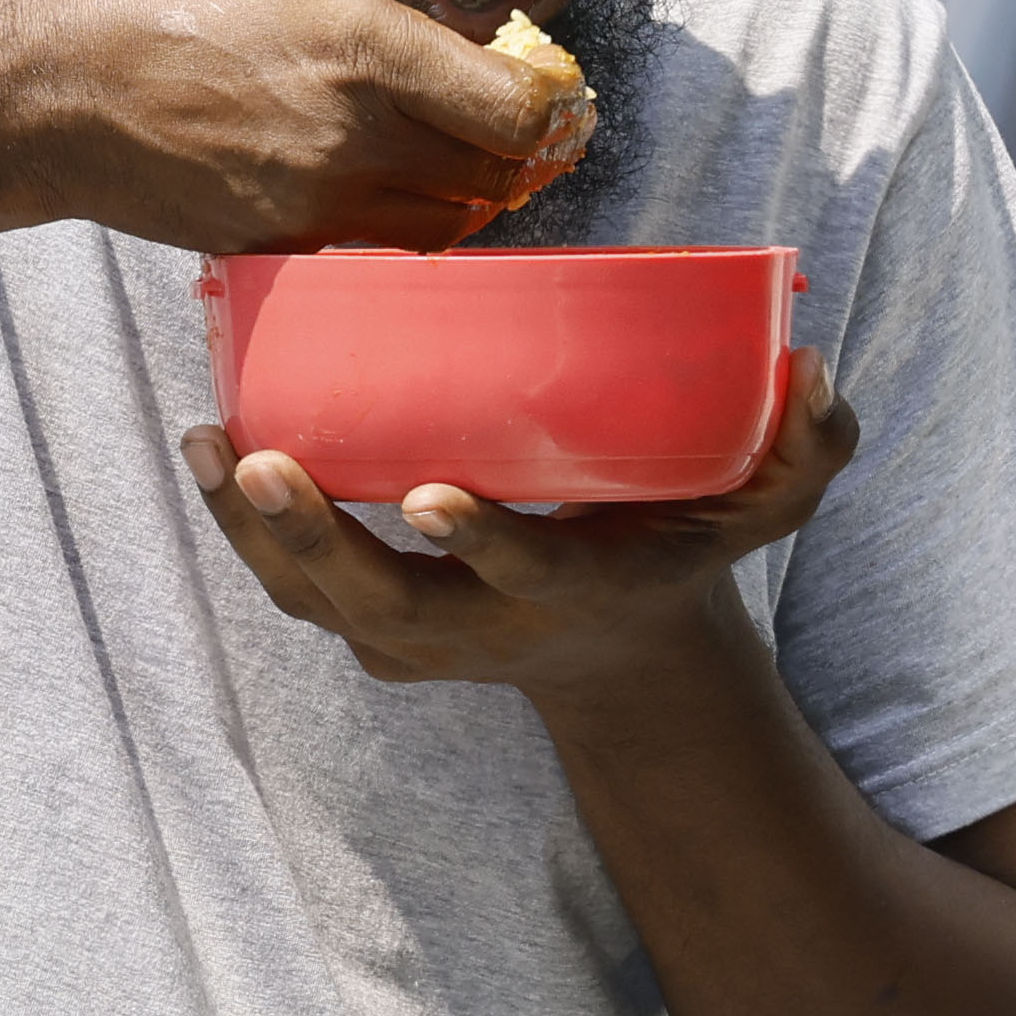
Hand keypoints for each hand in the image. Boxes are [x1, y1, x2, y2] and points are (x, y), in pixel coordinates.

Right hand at [0, 0, 589, 254]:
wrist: (49, 95)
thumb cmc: (157, 4)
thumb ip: (388, 18)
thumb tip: (457, 55)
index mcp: (364, 47)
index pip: (518, 110)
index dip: (552, 108)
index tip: (548, 94)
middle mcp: (352, 135)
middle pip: (495, 176)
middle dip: (518, 154)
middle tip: (515, 129)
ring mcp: (313, 203)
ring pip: (442, 225)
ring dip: (462, 196)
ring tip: (447, 159)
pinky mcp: (279, 245)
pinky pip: (371, 244)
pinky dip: (390, 220)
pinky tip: (365, 179)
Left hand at [180, 352, 854, 708]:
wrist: (616, 646)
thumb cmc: (680, 547)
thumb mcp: (761, 508)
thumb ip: (805, 446)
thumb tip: (811, 368)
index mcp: (568, 595)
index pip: (521, 578)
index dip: (477, 544)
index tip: (429, 497)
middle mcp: (474, 631)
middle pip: (374, 599)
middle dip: (310, 538)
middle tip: (255, 462)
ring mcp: (408, 636)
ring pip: (311, 596)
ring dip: (247, 531)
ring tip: (203, 443)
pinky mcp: (364, 619)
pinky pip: (290, 583)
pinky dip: (240, 527)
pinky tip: (204, 448)